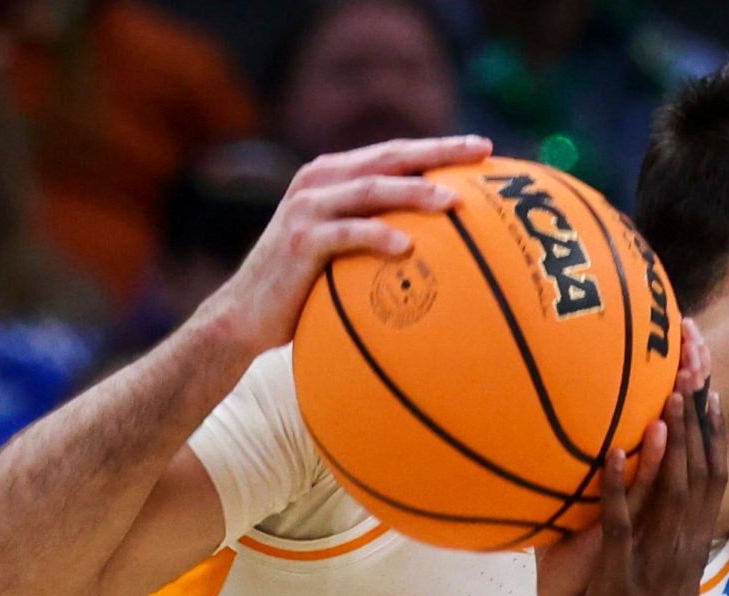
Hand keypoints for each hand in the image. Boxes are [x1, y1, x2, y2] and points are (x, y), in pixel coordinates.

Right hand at [195, 134, 492, 359]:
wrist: (244, 316)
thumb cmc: (304, 289)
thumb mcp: (342, 251)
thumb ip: (378, 234)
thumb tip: (441, 248)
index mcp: (334, 176)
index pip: (395, 152)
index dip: (439, 147)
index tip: (484, 149)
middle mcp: (320, 181)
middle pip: (390, 157)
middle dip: (439, 152)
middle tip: (483, 152)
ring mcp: (307, 208)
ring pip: (371, 189)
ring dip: (415, 192)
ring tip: (454, 201)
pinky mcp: (300, 241)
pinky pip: (347, 234)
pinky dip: (378, 236)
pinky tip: (408, 246)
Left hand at [535, 320, 722, 595]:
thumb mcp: (660, 585)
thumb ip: (660, 546)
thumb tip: (653, 512)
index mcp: (692, 546)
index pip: (713, 480)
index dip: (713, 434)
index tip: (710, 390)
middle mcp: (683, 548)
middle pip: (702, 473)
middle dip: (700, 421)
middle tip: (696, 370)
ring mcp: (656, 562)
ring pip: (672, 491)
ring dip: (670, 442)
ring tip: (666, 396)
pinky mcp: (624, 577)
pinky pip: (621, 522)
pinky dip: (618, 484)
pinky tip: (611, 449)